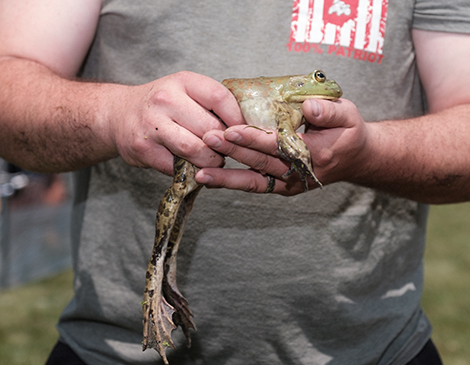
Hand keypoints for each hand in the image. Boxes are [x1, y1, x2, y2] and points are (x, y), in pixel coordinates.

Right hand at [105, 71, 244, 174]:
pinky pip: (177, 166)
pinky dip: (189, 170)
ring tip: (212, 159)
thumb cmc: (162, 106)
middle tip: (226, 150)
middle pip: (210, 128)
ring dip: (209, 160)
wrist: (117, 115)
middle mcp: (166, 99)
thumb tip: (247, 126)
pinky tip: (192, 166)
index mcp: (182, 81)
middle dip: (223, 145)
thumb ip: (211, 104)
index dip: (237, 119)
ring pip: (195, 149)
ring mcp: (152, 124)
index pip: (220, 97)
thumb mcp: (185, 92)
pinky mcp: (144, 148)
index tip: (242, 132)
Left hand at [195, 98, 369, 194]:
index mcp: (315, 153)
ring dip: (227, 177)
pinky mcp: (282, 187)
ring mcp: (290, 183)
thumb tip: (308, 107)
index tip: (231, 130)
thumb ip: (329, 110)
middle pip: (261, 163)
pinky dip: (234, 184)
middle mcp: (300, 173)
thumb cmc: (348, 131)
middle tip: (207, 140)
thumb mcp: (348, 114)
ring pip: (255, 181)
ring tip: (200, 173)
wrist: (355, 158)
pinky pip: (256, 186)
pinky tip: (212, 180)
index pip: (278, 145)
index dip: (254, 138)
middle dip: (233, 153)